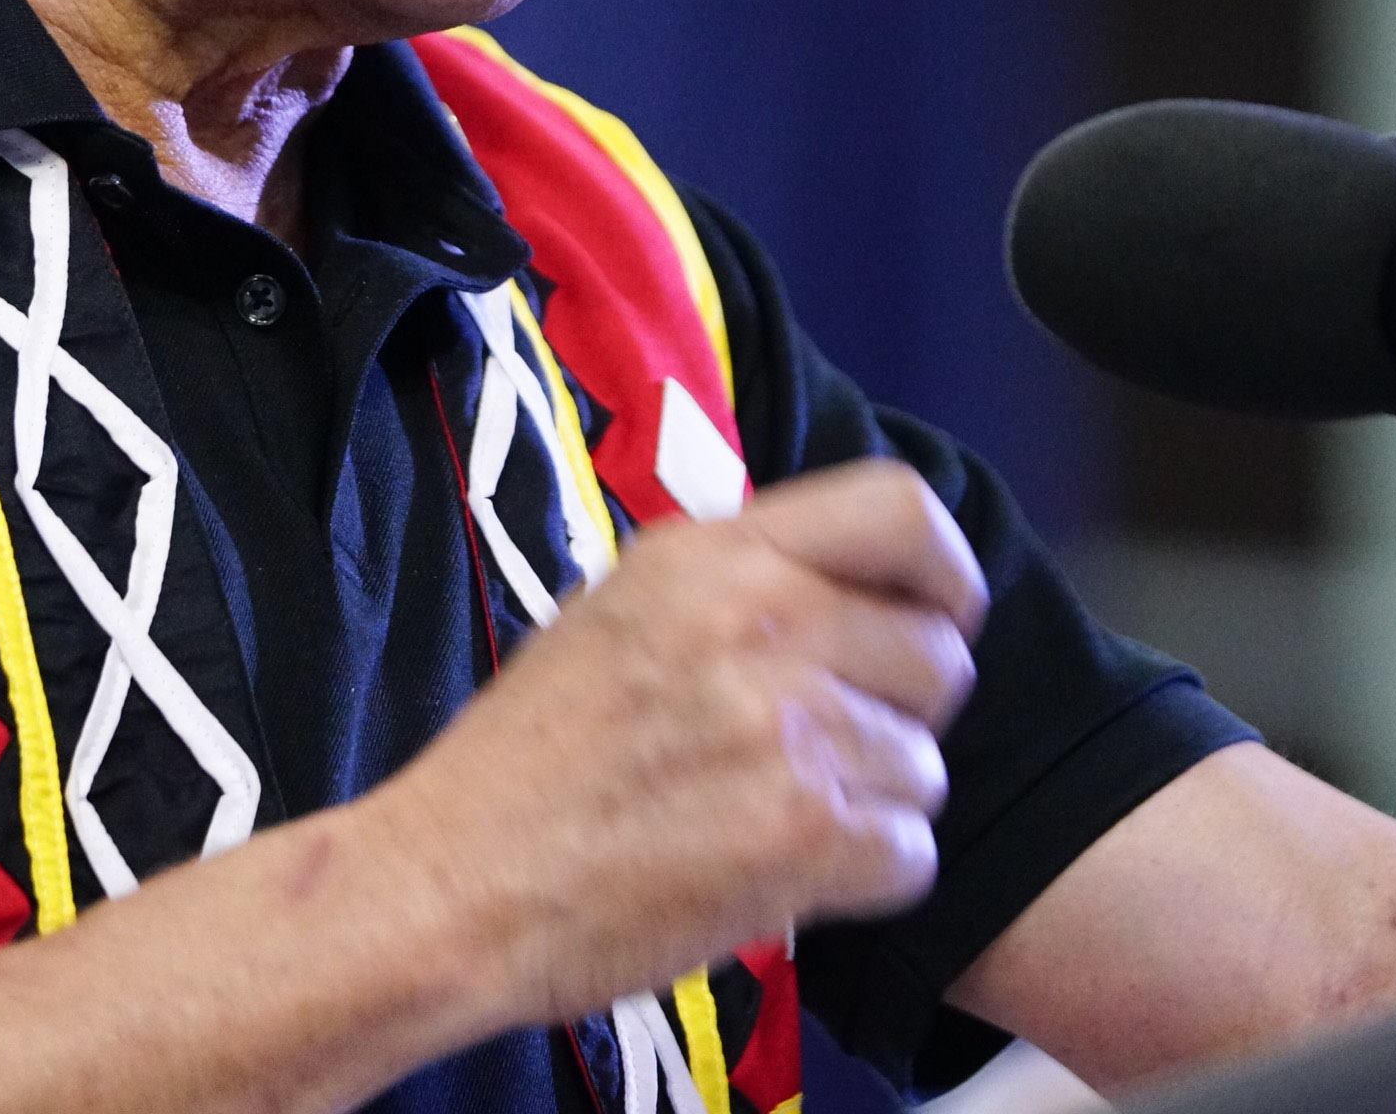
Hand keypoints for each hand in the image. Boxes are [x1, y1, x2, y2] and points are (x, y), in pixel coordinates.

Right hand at [360, 457, 988, 1028]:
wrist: (449, 885)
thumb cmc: (524, 762)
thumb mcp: (617, 612)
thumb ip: (736, 585)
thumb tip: (851, 592)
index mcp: (711, 557)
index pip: (901, 511)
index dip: (946, 571)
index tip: (939, 616)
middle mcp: (759, 623)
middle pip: (936, 654)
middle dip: (901, 712)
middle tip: (828, 751)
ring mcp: (786, 731)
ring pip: (925, 765)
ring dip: (873, 804)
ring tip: (778, 818)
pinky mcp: (802, 837)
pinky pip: (912, 853)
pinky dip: (864, 877)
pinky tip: (783, 874)